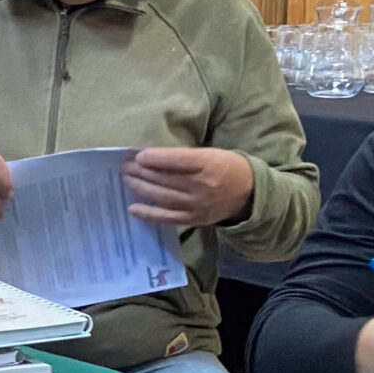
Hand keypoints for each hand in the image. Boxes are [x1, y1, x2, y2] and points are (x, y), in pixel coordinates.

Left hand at [125, 146, 254, 227]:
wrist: (249, 193)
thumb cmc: (227, 166)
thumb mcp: (211, 153)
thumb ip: (185, 156)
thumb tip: (153, 157)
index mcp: (208, 163)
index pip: (176, 160)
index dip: (155, 158)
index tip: (137, 156)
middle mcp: (202, 185)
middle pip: (166, 178)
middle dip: (142, 172)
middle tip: (125, 166)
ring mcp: (197, 205)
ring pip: (163, 196)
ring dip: (141, 188)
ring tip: (127, 180)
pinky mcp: (194, 219)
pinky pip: (167, 217)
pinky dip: (149, 213)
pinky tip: (133, 208)